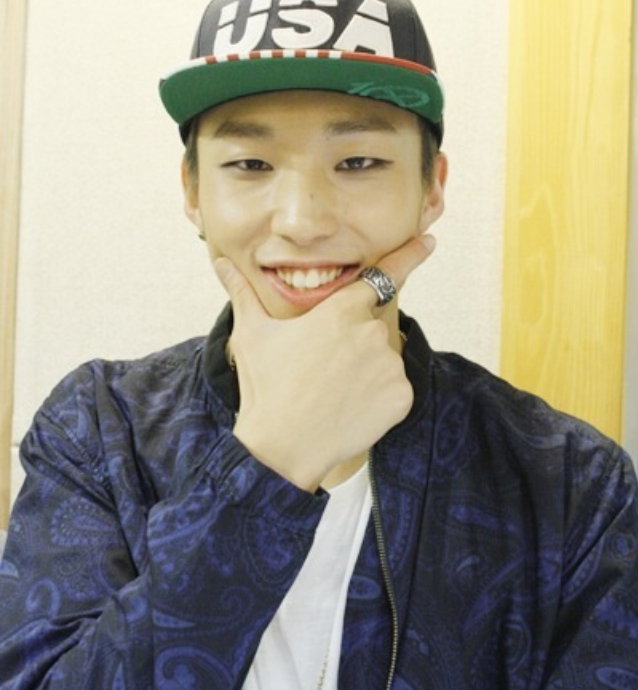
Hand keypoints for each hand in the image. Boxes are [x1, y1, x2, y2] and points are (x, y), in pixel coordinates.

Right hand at [214, 235, 435, 490]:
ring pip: (382, 361)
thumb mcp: (252, 334)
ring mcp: (390, 366)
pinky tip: (349, 410)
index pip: (383, 274)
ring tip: (330, 394)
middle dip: (353, 344)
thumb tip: (221, 265)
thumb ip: (242, 293)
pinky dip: (378, 400)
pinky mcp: (402, 398)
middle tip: (322, 371)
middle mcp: (372, 332)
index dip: (410, 255)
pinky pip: (394, 392)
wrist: (282, 448)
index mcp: (341, 310)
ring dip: (365, 373)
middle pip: (371, 329)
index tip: (429, 241)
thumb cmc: (266, 387)